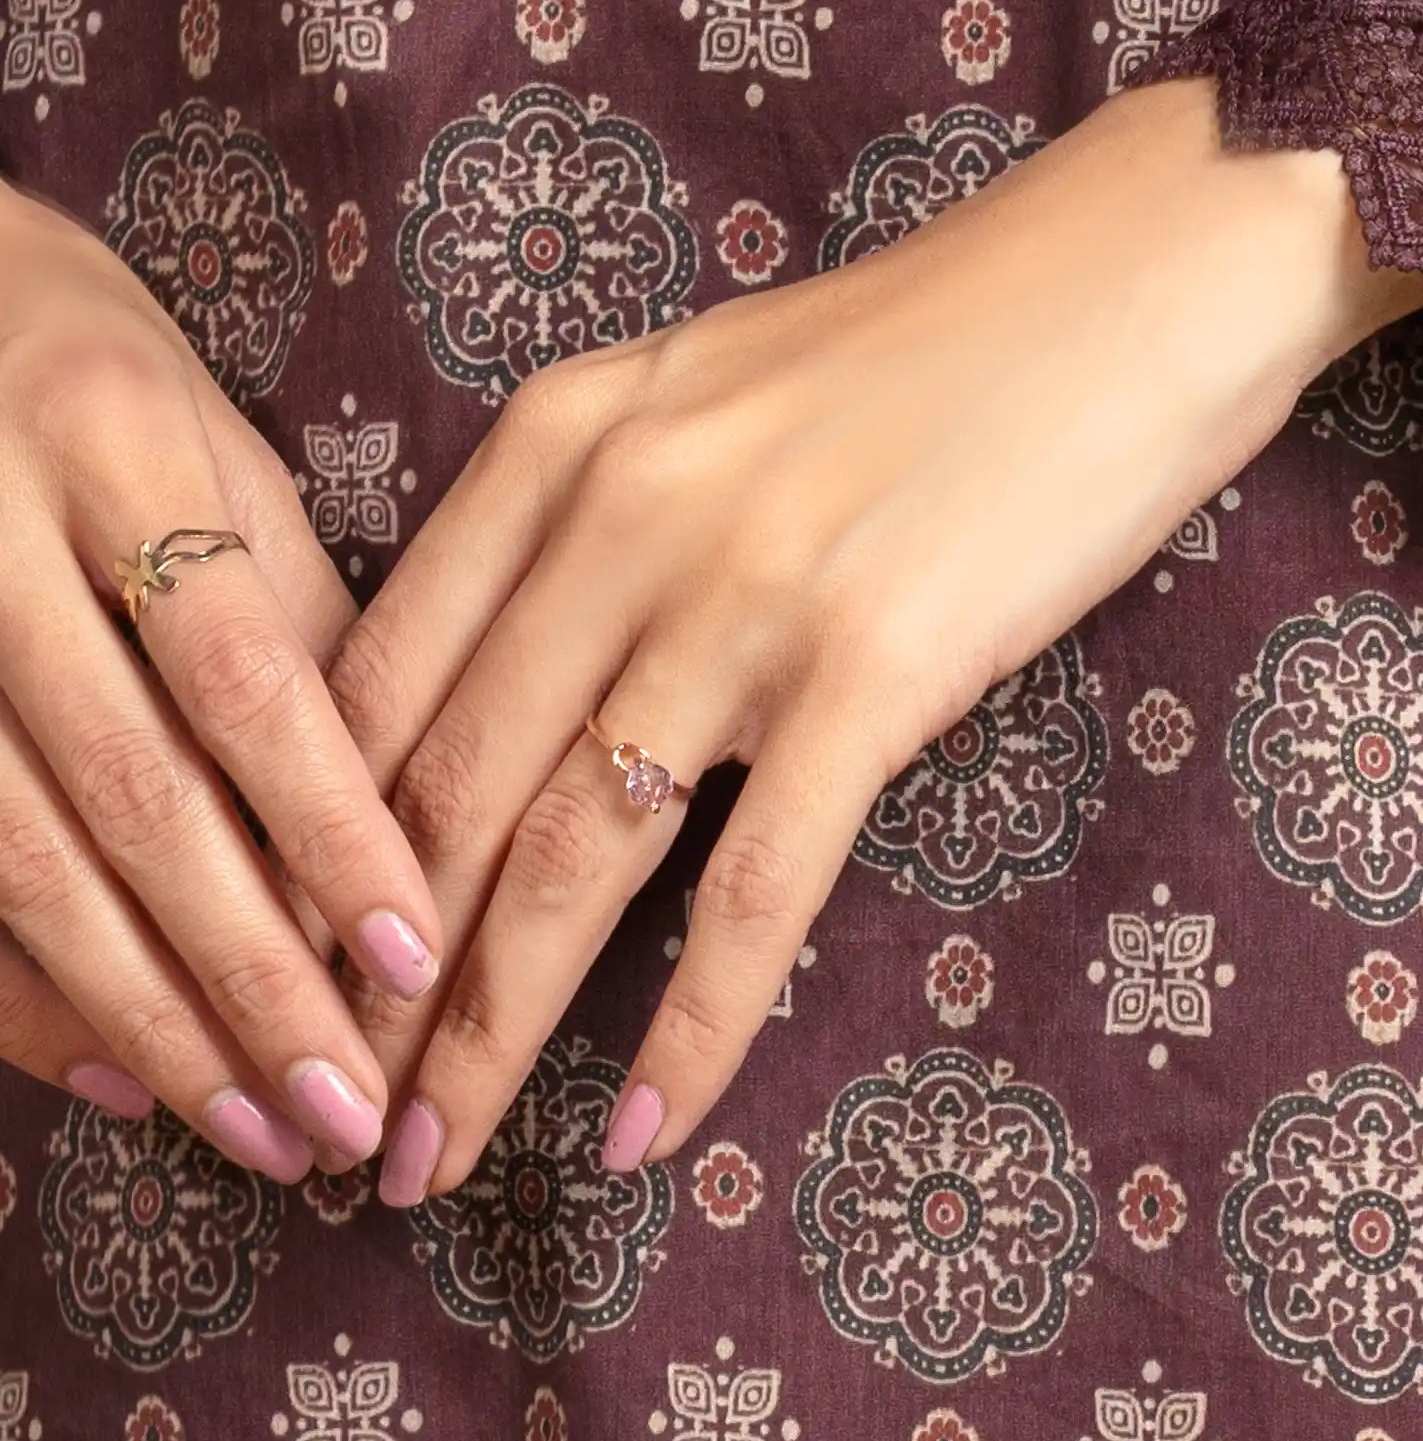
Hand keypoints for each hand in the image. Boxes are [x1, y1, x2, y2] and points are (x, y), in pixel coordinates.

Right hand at [0, 179, 444, 1176]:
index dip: (327, 821)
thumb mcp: (209, 441)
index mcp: (110, 439)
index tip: (417, 953)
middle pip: (128, 793)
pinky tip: (122, 1079)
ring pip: (25, 863)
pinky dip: (31, 997)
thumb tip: (400, 804)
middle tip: (349, 1113)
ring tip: (264, 1130)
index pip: (237, 666)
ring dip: (150, 1018)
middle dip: (246, 974)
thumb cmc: (93, 376)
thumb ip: (289, 609)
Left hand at [332, 75, 1422, 1200]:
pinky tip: (642, 1134)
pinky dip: (691, 1027)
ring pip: (563, 861)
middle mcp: (620, 511)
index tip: (269, 971)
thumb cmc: (932, 341)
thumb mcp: (705, 390)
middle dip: (360, 981)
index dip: (300, 851)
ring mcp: (744, 593)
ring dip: (480, 1037)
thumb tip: (484, 696)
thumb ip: (582, 516)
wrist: (1135, 272)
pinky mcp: (874, 667)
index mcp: (557, 437)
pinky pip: (754, 887)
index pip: (374, 680)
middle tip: (314, 1117)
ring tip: (421, 1168)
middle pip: (440, 793)